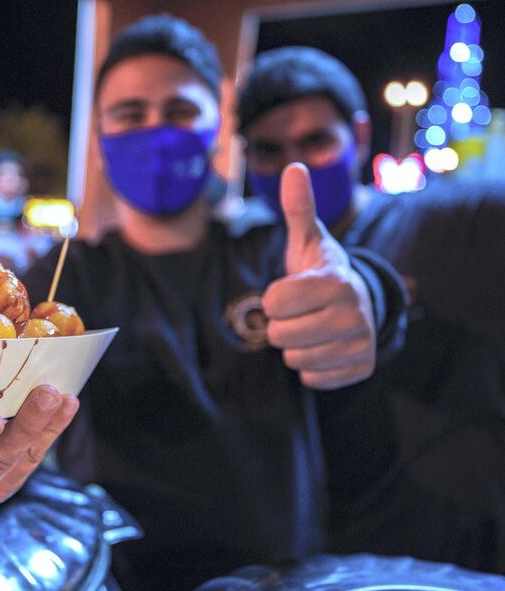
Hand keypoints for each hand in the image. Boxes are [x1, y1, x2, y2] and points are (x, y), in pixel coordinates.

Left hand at [262, 163, 375, 389]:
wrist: (359, 304)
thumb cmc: (321, 272)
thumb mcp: (307, 242)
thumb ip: (298, 209)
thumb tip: (293, 168)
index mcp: (335, 281)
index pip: (273, 303)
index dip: (273, 299)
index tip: (289, 291)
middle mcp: (353, 313)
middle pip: (280, 336)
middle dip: (283, 325)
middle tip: (301, 313)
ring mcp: (360, 343)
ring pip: (295, 360)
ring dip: (296, 347)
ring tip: (313, 328)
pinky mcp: (361, 368)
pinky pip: (312, 380)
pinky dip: (312, 367)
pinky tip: (325, 347)